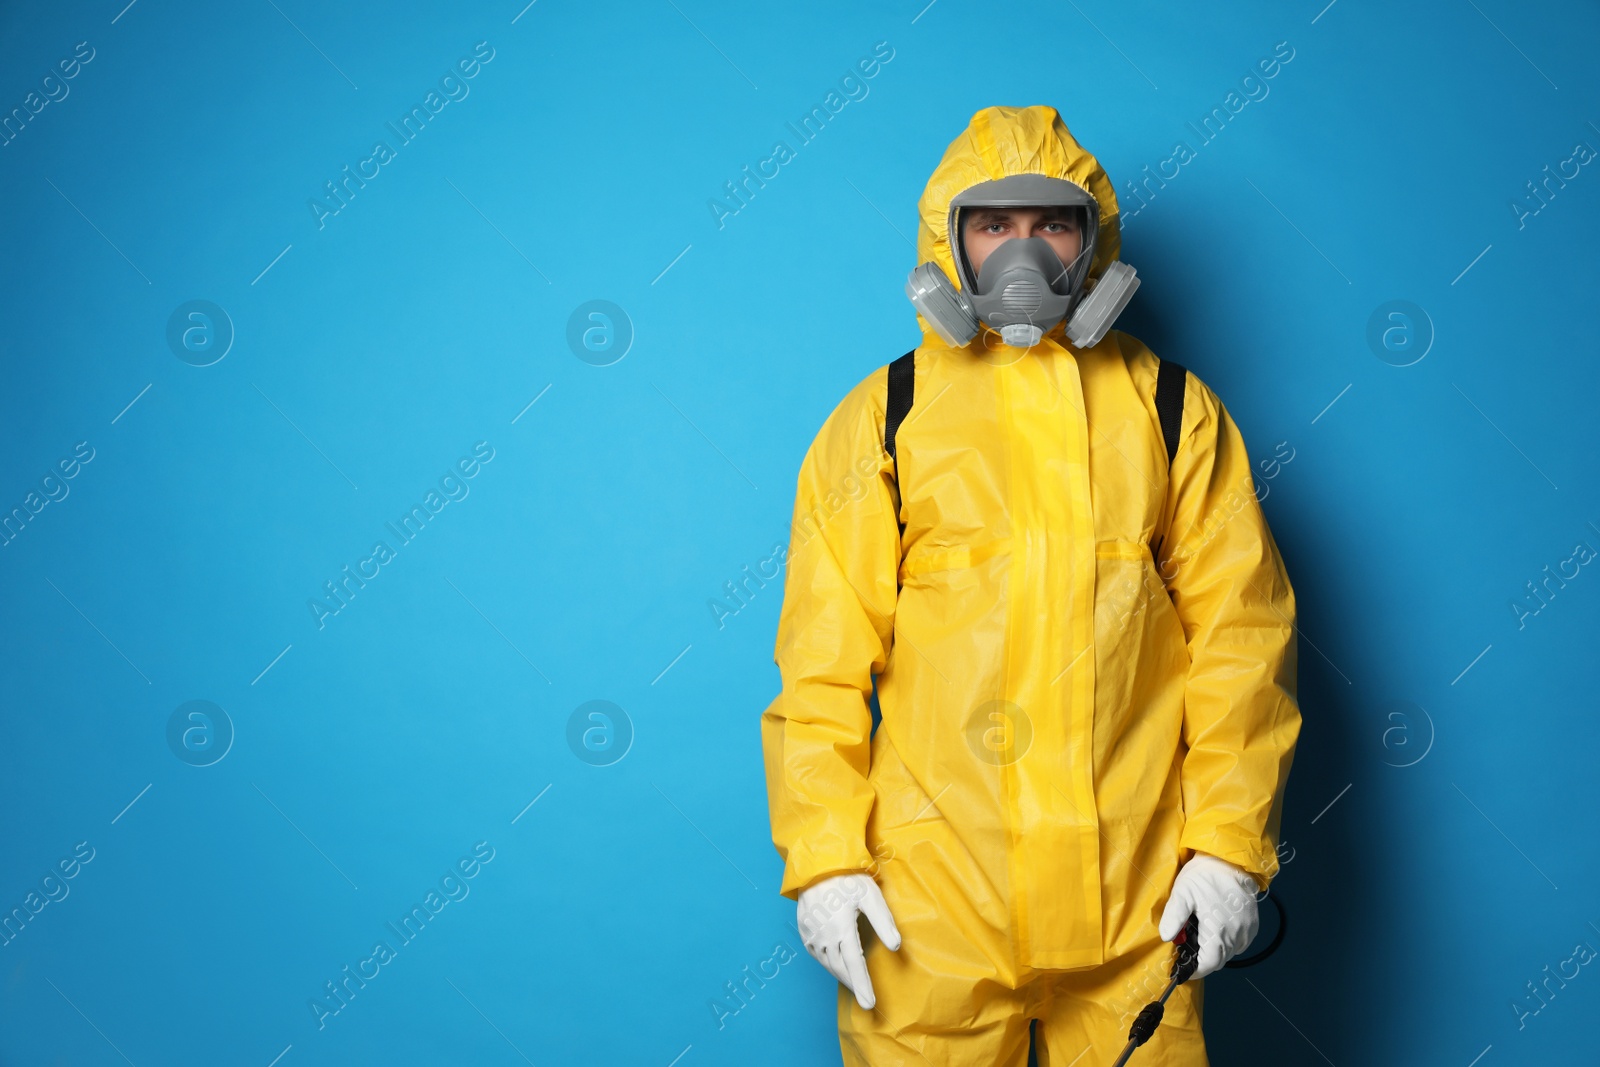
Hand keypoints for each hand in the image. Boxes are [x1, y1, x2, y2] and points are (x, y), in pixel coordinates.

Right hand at [796, 873, 901, 1009]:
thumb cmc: (846, 877)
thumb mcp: (870, 895)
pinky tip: (834, 963)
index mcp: (842, 928)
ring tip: (852, 982)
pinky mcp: (803, 928)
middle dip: (853, 984)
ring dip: (840, 974)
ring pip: (826, 963)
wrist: (815, 862)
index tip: (869, 1004)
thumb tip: (896, 946)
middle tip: (864, 998)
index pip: (854, 965)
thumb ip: (883, 921)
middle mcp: (824, 935)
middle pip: (840, 968)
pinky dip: (826, 962)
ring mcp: (811, 933)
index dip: (862, 986)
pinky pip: (815, 953)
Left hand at [1158, 852, 1258, 979]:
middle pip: (1219, 960)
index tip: (1185, 969)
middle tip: (1189, 948)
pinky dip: (1228, 942)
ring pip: (1230, 952)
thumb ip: (1174, 917)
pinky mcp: (1253, 924)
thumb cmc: (1204, 874)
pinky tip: (1217, 928)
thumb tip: (1166, 938)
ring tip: (1202, 935)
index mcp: (1219, 930)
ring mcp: (1247, 930)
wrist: (1230, 858)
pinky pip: (1240, 943)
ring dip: (1216, 950)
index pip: (1209, 964)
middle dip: (1204, 959)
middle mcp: (1237, 934)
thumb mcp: (1182, 892)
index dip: (1196, 970)